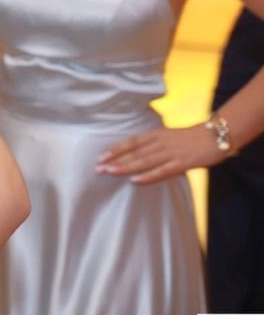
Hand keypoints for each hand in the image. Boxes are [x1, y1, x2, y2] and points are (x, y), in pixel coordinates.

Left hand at [96, 124, 226, 183]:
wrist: (216, 136)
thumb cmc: (192, 137)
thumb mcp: (169, 136)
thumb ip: (155, 143)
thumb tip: (139, 152)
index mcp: (156, 134)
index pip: (132, 142)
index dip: (116, 149)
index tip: (101, 156)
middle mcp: (160, 142)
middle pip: (134, 152)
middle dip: (115, 160)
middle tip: (99, 168)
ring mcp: (170, 153)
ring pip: (143, 161)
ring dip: (125, 167)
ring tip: (110, 172)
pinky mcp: (182, 163)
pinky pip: (162, 171)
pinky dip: (147, 176)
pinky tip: (135, 181)